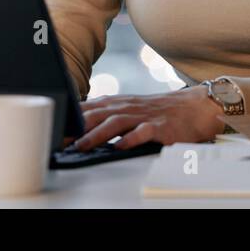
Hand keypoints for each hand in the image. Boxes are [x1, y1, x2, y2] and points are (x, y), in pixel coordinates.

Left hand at [74, 85, 227, 149]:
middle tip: (61, 140)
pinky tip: (119, 147)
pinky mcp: (160, 127)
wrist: (195, 107)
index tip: (54, 128)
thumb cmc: (159, 110)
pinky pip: (143, 132)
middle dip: (77, 127)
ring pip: (116, 122)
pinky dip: (130, 139)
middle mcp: (128, 107)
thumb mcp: (130, 108)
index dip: (70, 118)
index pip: (89, 108)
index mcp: (119, 103)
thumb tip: (79, 125)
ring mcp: (144, 116)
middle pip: (97, 114)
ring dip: (97, 134)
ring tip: (82, 145)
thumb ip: (107, 114)